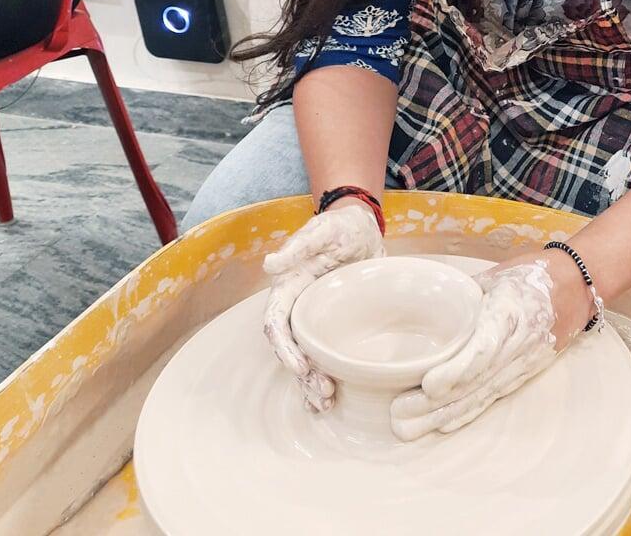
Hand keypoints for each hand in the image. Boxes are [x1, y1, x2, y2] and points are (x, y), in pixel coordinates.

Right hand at [262, 200, 383, 409]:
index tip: (301, 367)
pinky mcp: (333, 323)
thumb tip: (270, 264)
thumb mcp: (322, 232)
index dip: (286, 349)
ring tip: (326, 403)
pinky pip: (324, 353)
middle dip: (303, 375)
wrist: (361, 227)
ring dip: (312, 382)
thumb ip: (298, 247)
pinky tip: (329, 400)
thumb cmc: (339, 226)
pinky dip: (323, 376)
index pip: (277, 324)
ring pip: (306, 356)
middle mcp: (297, 307)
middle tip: (325, 394)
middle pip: (291, 348)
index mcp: (288, 287)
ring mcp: (315, 317)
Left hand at [389, 249, 594, 441]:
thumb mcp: (496, 275)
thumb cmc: (533, 274)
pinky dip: (467, 413)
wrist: (578, 286)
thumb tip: (426, 305)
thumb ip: (464, 294)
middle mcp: (518, 344)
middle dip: (436, 403)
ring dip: (444, 415)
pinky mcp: (524, 374)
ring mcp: (522, 363)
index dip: (457, 370)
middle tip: (399, 414)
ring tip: (409, 427)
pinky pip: (492, 397)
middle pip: (475, 381)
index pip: (483, 348)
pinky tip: (442, 424)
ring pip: (480, 395)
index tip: (429, 384)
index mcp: (510, 311)